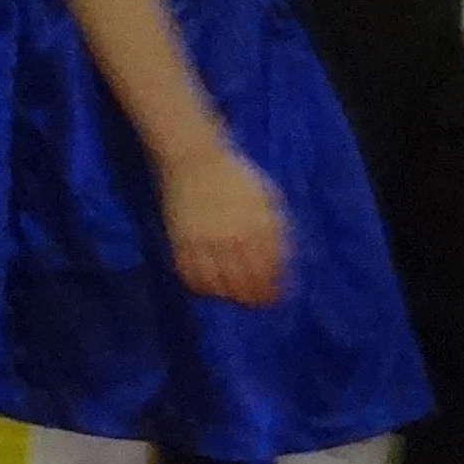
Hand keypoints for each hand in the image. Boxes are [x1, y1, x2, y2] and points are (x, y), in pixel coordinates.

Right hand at [160, 145, 290, 308]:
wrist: (195, 159)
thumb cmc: (236, 176)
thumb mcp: (266, 197)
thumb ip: (275, 228)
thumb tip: (282, 260)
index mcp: (259, 225)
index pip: (269, 269)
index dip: (273, 288)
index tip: (275, 297)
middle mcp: (234, 237)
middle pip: (245, 281)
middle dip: (254, 298)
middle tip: (256, 304)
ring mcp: (206, 242)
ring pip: (219, 285)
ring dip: (229, 296)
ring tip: (234, 297)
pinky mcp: (181, 243)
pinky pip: (191, 276)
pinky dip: (201, 287)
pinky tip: (210, 288)